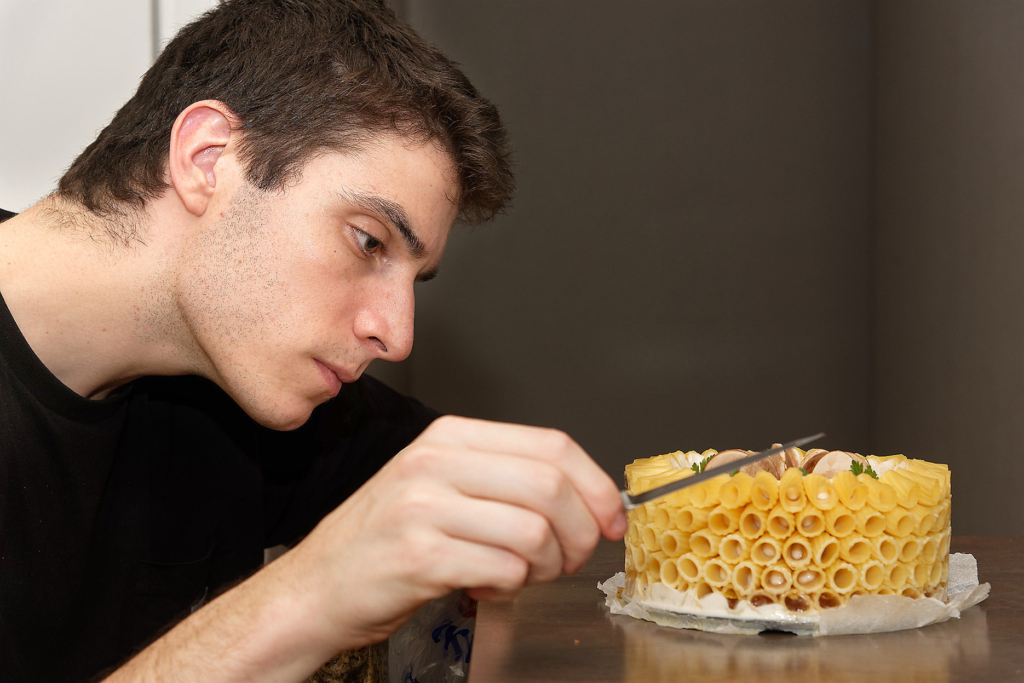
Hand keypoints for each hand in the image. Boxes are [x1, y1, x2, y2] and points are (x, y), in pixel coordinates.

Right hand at [282, 415, 626, 648]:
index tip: (611, 518)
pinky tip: (485, 585)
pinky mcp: (419, 556)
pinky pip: (504, 569)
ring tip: (520, 574)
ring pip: (535, 531)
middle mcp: (435, 461)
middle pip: (552, 485)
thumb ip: (507, 480)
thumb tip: (590, 498)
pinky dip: (510, 587)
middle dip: (581, 533)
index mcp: (449, 436)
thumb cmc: (384, 540)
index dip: (596, 484)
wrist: (315, 587)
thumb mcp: (441, 486)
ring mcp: (424, 507)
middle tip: (572, 558)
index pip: (552, 444)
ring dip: (545, 566)